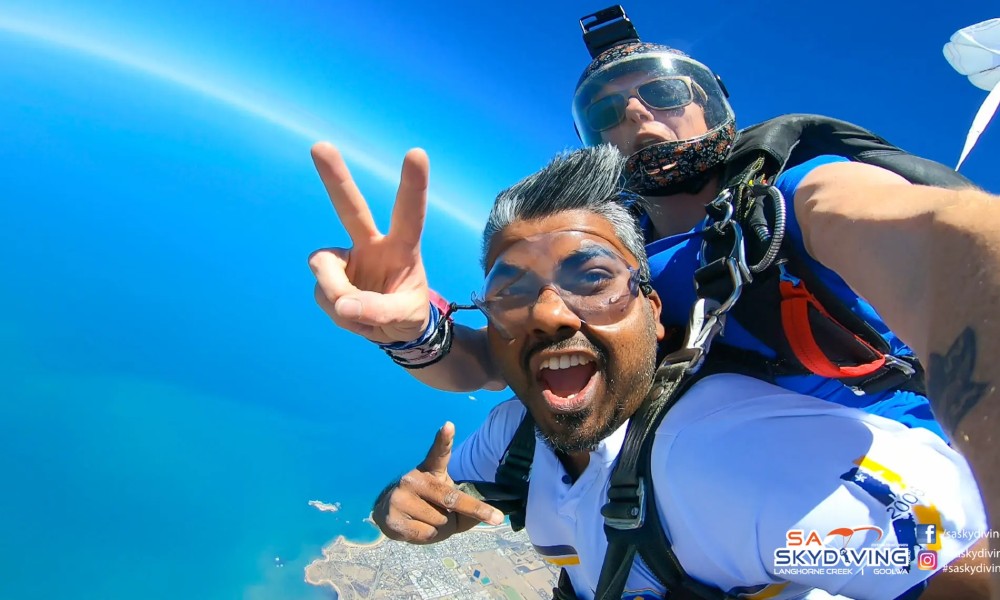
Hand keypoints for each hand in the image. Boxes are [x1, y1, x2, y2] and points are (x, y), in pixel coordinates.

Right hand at [308, 143, 431, 343]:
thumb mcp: (407, 318)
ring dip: (336, 293)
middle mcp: (372, 244)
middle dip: (336, 178)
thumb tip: (343, 303)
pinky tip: (351, 313)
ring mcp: (348, 257)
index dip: (413, 185)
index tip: (417, 153)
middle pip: (351, 207)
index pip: (411, 214)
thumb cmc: (408, 314)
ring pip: (325, 266)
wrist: (393, 331)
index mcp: (403, 247)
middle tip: (320, 146)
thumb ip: (378, 311)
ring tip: (358, 313)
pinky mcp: (330, 274)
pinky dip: (334, 310)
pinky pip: (322, 292)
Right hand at [372, 422, 504, 543]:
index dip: (444, 439)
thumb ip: (465, 504)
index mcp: (430, 471)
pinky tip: (415, 526)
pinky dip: (428, 536)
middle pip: (450, 497)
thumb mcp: (446, 500)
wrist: (389, 515)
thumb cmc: (427, 505)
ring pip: (440, 520)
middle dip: (475, 509)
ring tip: (426, 519)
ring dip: (441, 526)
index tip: (449, 426)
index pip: (438, 453)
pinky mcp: (392, 517)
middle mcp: (413, 480)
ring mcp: (401, 498)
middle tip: (496, 518)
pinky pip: (426, 533)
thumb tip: (496, 515)